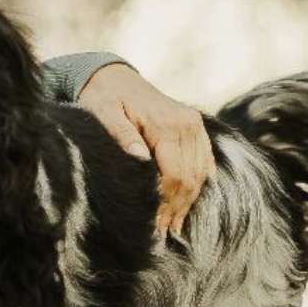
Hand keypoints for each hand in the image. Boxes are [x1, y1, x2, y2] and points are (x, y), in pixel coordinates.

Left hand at [77, 63, 215, 239]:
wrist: (112, 75)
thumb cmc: (103, 96)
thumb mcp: (103, 113)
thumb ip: (122, 136)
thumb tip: (141, 160)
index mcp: (165, 124)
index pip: (174, 175)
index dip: (165, 203)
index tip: (153, 225)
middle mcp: (186, 124)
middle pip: (189, 178)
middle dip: (176, 207)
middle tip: (162, 232)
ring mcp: (193, 124)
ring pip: (200, 172)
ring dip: (188, 200)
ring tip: (174, 224)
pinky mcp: (194, 125)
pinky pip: (204, 159)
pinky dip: (200, 181)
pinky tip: (191, 201)